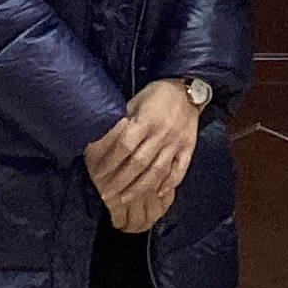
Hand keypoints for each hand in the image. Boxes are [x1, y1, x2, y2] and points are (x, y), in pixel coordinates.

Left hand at [84, 83, 199, 233]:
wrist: (188, 88)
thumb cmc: (157, 94)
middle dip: (120, 181)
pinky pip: (180, 168)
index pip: (124, 146)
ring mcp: (176, 142)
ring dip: (140, 187)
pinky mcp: (188, 147)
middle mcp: (161, 134)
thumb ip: (124, 122)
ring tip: (125, 199)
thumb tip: (105, 140)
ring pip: (157, 170)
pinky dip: (170, 183)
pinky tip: (159, 194)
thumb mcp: (136, 101)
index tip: (98, 174)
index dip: (109, 162)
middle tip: (107, 194)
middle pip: (139, 163)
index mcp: (146, 120)